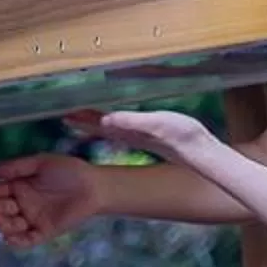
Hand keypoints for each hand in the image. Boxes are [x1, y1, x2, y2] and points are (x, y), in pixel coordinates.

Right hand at [0, 153, 108, 247]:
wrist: (93, 187)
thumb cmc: (68, 171)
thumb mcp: (40, 163)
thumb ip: (16, 168)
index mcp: (19, 186)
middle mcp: (22, 204)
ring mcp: (32, 219)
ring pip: (9, 225)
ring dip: (2, 223)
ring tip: (1, 218)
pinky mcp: (44, 232)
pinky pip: (26, 240)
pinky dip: (16, 241)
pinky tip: (9, 238)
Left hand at [65, 108, 221, 170]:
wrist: (202, 152)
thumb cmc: (181, 136)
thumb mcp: (156, 124)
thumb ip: (131, 122)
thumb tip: (106, 119)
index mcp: (129, 131)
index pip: (99, 124)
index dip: (82, 119)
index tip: (64, 114)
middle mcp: (131, 135)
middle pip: (101, 127)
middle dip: (83, 121)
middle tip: (65, 115)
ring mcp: (140, 136)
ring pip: (111, 128)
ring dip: (95, 123)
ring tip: (82, 117)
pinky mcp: (150, 135)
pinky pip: (124, 128)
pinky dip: (113, 124)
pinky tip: (113, 123)